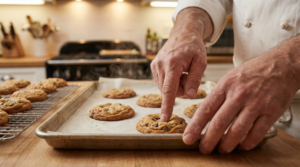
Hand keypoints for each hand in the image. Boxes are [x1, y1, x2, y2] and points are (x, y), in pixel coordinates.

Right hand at [151, 8, 212, 121]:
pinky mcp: (153, 67)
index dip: (167, 105)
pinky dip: (171, 82)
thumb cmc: (194, 46)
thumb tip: (190, 96)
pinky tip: (177, 71)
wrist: (183, 33)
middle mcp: (160, 65)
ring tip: (183, 72)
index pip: (169, 89)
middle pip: (169, 91)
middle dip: (181, 90)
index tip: (165, 118)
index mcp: (172, 63)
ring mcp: (155, 66)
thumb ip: (195, 80)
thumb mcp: (201, 62)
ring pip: (165, 89)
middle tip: (189, 76)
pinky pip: (162, 83)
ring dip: (176, 86)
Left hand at [183, 46, 299, 153]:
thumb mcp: (229, 78)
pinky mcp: (271, 111)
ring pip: (237, 131)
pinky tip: (242, 146)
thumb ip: (218, 95)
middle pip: (219, 123)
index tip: (188, 137)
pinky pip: (257, 133)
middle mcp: (238, 95)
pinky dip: (248, 143)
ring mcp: (255, 103)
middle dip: (208, 140)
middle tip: (204, 150)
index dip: (195, 126)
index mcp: (225, 86)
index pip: (206, 109)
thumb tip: (205, 114)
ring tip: (222, 150)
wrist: (281, 65)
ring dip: (227, 144)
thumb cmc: (252, 72)